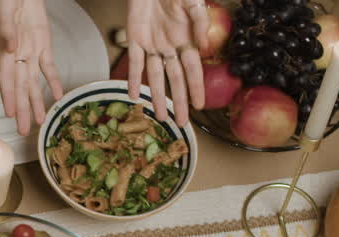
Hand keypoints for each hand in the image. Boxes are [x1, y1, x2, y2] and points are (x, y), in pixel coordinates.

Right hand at [0, 0, 63, 135]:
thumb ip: (7, 29)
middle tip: (23, 130)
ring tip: (39, 121)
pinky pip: (48, 66)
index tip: (10, 114)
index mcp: (6, 47)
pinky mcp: (43, 43)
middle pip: (20, 86)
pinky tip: (58, 95)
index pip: (6, 77)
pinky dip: (53, 81)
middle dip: (22, 109)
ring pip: (34, 81)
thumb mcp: (5, 10)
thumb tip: (10, 49)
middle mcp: (17, 53)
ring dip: (36, 101)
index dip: (8, 96)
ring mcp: (31, 49)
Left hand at [125, 0, 208, 124]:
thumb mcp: (193, 3)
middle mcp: (170, 47)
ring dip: (157, 97)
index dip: (196, 88)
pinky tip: (134, 96)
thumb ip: (199, 22)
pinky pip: (134, 62)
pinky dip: (134, 79)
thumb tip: (204, 47)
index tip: (200, 106)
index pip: (193, 70)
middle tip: (182, 123)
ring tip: (160, 117)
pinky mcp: (134, 39)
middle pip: (175, 79)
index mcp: (187, 40)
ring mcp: (152, 44)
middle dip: (179, 101)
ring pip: (155, 76)